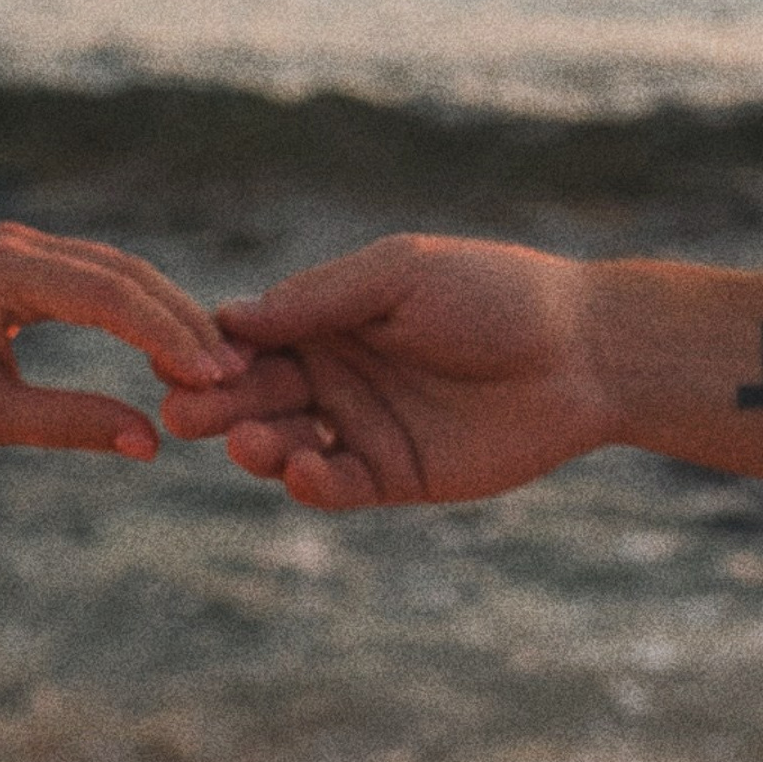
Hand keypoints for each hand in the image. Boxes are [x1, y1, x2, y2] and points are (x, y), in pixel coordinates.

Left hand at [0, 223, 248, 457]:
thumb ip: (70, 423)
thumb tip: (152, 442)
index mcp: (1, 273)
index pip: (108, 295)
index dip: (167, 335)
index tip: (214, 377)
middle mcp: (16, 246)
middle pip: (125, 274)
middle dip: (183, 322)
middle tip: (236, 373)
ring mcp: (21, 249)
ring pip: (118, 273)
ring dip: (168, 315)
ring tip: (217, 366)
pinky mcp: (24, 266)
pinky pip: (97, 281)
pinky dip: (140, 312)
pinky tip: (174, 349)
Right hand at [161, 236, 612, 507]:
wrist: (585, 352)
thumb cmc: (496, 292)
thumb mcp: (401, 275)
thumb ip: (319, 298)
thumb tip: (231, 319)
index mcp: (327, 318)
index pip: (249, 338)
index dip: (211, 351)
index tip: (177, 361)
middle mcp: (333, 373)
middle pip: (254, 394)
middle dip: (216, 405)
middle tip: (186, 416)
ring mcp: (360, 426)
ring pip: (285, 444)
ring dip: (258, 446)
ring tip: (253, 442)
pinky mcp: (393, 475)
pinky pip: (336, 485)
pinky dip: (311, 483)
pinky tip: (304, 471)